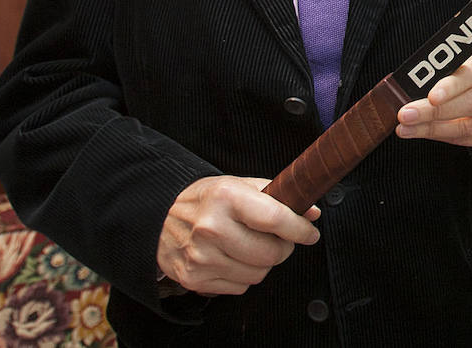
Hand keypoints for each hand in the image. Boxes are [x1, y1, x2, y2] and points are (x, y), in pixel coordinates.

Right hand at [157, 176, 319, 294]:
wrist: (159, 217)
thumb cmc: (206, 200)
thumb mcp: (239, 185)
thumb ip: (277, 197)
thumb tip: (311, 213)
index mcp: (226, 198)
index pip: (275, 219)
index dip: (299, 230)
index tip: (309, 234)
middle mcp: (211, 227)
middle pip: (271, 254)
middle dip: (283, 248)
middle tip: (278, 239)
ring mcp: (201, 256)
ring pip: (258, 274)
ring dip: (263, 264)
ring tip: (250, 247)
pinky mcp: (194, 278)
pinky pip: (240, 287)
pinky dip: (243, 275)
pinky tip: (232, 258)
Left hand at [394, 44, 471, 147]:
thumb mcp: (469, 55)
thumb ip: (448, 65)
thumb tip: (412, 80)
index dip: (452, 86)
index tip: (430, 96)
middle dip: (435, 112)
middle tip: (407, 115)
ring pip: (471, 126)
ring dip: (434, 129)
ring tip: (408, 128)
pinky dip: (445, 137)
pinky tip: (425, 132)